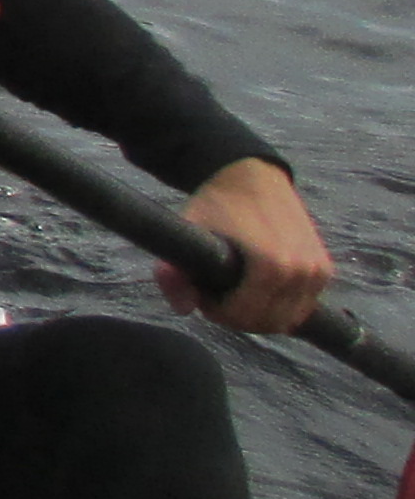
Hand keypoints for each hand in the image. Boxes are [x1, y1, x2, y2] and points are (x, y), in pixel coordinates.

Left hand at [174, 157, 333, 335]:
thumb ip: (173, 274)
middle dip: (238, 316)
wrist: (252, 176)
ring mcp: (318, 272)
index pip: (244, 316)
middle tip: (218, 294)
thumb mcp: (188, 233)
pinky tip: (258, 289)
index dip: (217, 312)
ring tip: (237, 290)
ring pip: (287, 319)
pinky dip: (281, 306)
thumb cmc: (218, 205)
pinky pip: (302, 306)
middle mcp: (302, 272)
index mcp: (271, 266)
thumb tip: (184, 310)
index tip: (203, 294)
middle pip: (268, 322)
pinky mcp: (325, 269)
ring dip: (260, 314)